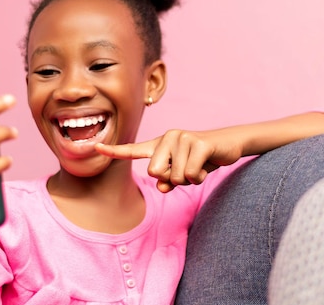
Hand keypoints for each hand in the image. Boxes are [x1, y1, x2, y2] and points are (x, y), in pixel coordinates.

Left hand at [95, 128, 243, 192]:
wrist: (227, 145)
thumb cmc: (200, 160)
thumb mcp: (181, 174)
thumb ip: (167, 181)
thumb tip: (162, 187)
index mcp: (159, 145)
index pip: (133, 150)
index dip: (114, 151)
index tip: (96, 148)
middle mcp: (168, 137)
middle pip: (156, 172)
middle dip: (173, 179)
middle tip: (187, 169)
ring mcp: (183, 137)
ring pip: (176, 177)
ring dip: (190, 179)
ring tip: (198, 166)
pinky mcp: (199, 143)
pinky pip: (190, 174)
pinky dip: (199, 177)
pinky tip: (206, 165)